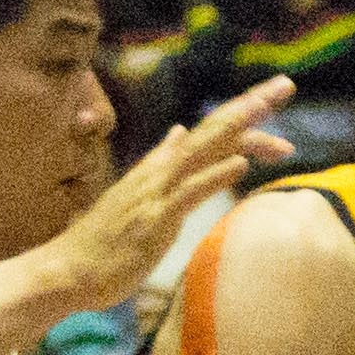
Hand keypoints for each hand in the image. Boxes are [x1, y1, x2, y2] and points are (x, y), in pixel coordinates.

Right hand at [28, 74, 294, 316]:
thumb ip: (163, 163)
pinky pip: (189, 193)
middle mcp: (161, 171)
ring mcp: (157, 193)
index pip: (210, 131)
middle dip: (250, 106)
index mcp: (162, 166)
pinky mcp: (155, 219)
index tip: (274, 97)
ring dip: (239, 129)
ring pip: (204, 151)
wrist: (69, 270)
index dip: (243, 112)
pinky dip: (215, 175)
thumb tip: (179, 132)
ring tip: (268, 108)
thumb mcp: (139, 193)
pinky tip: (241, 164)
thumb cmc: (105, 241)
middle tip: (285, 84)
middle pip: (214, 129)